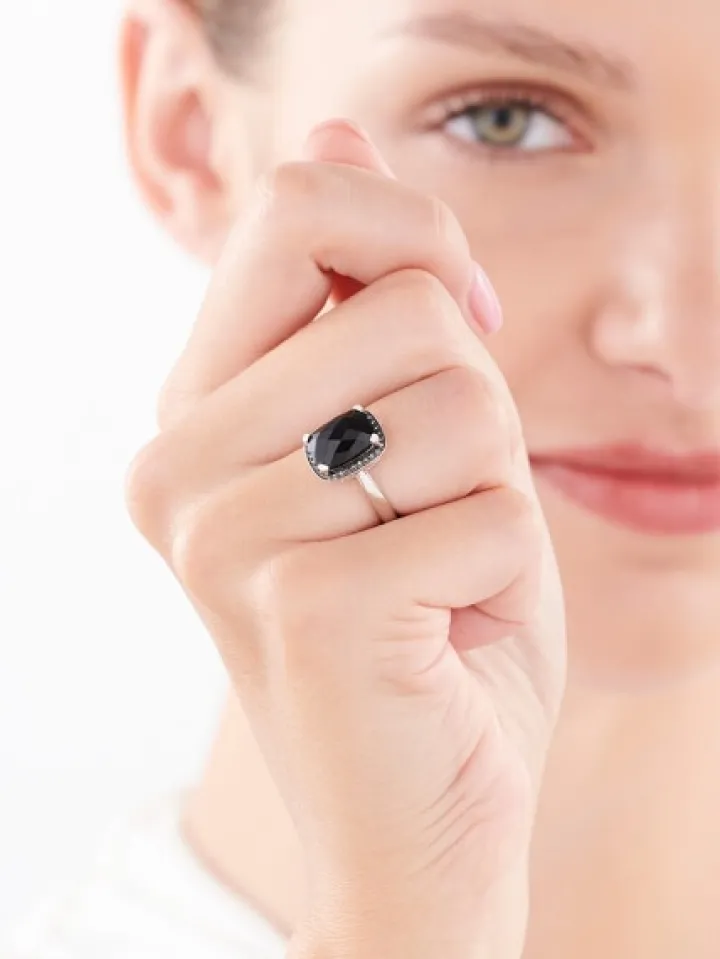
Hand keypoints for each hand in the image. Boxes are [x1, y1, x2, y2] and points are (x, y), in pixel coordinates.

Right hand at [125, 118, 566, 958]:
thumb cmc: (422, 617)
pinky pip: (491, 510)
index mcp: (197, 407)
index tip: (463, 323)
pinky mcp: (306, 606)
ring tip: (432, 566)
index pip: (294, 207)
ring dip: (490, 486)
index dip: (414, 236)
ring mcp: (228, 535)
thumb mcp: (406, 429)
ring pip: (458, 403)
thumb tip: (335, 122)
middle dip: (473, 400)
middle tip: (433, 500)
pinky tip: (441, 627)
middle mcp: (181, 461)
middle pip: (403, 303)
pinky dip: (504, 569)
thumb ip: (365, 287)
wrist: (414, 810)